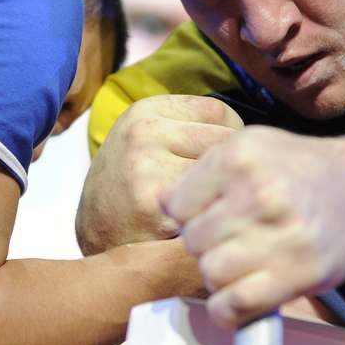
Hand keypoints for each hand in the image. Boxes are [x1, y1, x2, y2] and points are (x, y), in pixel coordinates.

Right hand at [76, 95, 243, 254]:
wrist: (95, 233)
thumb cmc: (133, 184)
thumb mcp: (148, 138)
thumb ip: (190, 127)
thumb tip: (249, 136)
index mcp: (147, 111)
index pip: (220, 113)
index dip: (226, 139)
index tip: (214, 161)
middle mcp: (145, 134)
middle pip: (226, 143)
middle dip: (228, 169)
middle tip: (214, 189)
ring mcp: (148, 170)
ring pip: (222, 176)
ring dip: (222, 194)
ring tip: (204, 206)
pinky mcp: (156, 208)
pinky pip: (211, 206)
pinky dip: (213, 218)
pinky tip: (196, 224)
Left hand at [164, 127, 344, 326]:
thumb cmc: (299, 171)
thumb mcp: (251, 147)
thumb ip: (203, 173)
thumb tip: (159, 202)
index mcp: (240, 156)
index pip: (177, 206)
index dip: (190, 217)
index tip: (213, 218)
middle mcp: (260, 192)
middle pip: (193, 242)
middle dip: (208, 246)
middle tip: (234, 242)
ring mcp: (282, 234)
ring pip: (211, 273)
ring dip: (222, 277)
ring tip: (245, 264)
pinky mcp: (299, 273)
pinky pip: (235, 305)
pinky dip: (229, 310)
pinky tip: (240, 298)